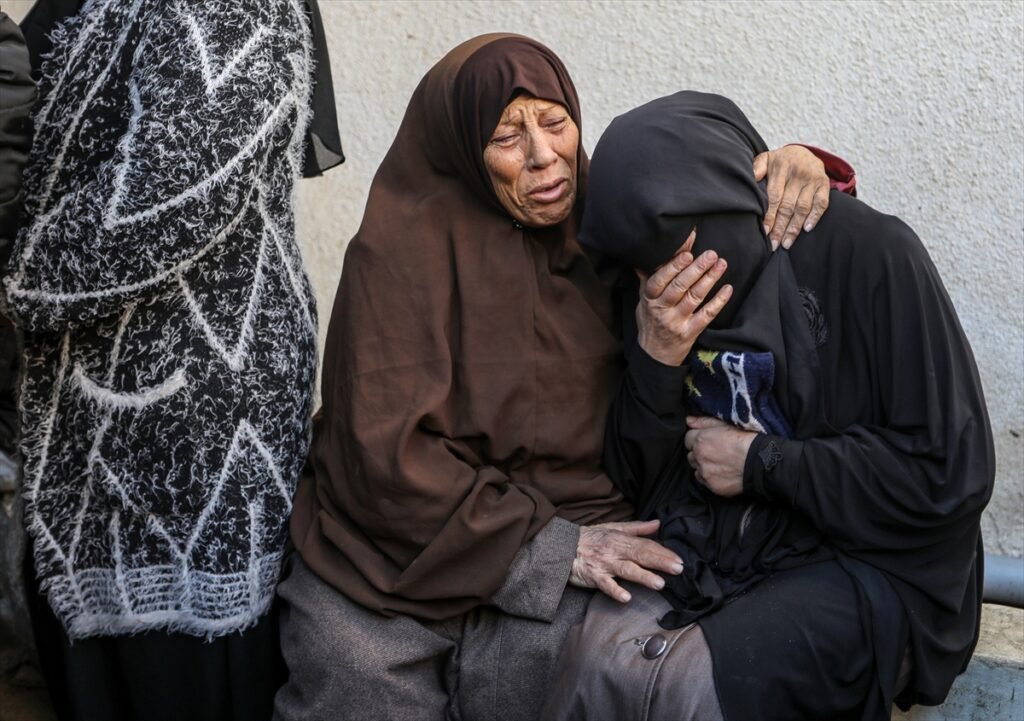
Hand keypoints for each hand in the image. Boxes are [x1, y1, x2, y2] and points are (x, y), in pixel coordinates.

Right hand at [569, 520, 683, 602]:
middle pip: (641, 555)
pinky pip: (605, 585)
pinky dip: (615, 591)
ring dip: (643, 576)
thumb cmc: (590, 538)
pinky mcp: (593, 576)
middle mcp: (615, 550)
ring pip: (626, 570)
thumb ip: (637, 528)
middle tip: (678, 568)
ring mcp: (604, 564)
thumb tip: (658, 524)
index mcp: (621, 539)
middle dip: (660, 562)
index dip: (663, 551)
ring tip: (659, 584)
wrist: (562, 546)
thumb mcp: (613, 528)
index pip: (646, 544)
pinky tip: (626, 598)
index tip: (679, 559)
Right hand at [636, 230, 731, 365]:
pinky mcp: (691, 332)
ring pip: (694, 297)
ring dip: (709, 279)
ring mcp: (677, 322)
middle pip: (679, 286)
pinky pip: (707, 315)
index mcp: (649, 300)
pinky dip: (718, 301)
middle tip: (711, 254)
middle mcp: (662, 310)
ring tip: (721, 264)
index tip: (687, 253)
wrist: (654, 357)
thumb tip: (644, 261)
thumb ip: (646, 282)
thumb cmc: (650, 325)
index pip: (660, 279)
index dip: (673, 266)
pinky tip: (727, 289)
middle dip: (696, 268)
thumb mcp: (642, 304)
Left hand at [684, 416, 756, 496]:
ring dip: (703, 466)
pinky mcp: (712, 486)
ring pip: (696, 469)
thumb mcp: (725, 424)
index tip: (706, 441)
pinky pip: (704, 481)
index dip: (697, 439)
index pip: (688, 439)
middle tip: (714, 453)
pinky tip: (722, 473)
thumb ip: (704, 422)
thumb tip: (689, 421)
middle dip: (699, 453)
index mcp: (701, 440)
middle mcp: (699, 457)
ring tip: (718, 463)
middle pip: (691, 455)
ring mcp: (705, 473)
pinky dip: (709, 477)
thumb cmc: (745, 440)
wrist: (759, 462)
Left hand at [752, 145, 828, 249]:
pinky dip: (815, 216)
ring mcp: (813, 179)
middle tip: (774, 244)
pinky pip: (822, 203)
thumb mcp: (767, 158)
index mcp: (782, 167)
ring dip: (795, 227)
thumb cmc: (780, 162)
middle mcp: (799, 173)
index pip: (775, 196)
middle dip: (781, 227)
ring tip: (787, 243)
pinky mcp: (824, 183)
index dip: (770, 215)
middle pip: (788, 205)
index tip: (765, 231)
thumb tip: (753, 177)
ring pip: (803, 207)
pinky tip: (807, 229)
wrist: (803, 152)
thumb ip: (758, 166)